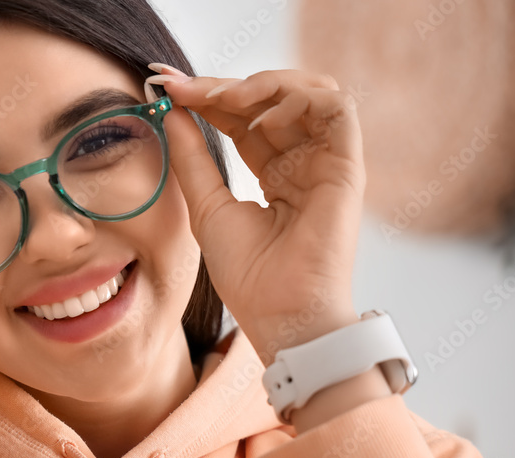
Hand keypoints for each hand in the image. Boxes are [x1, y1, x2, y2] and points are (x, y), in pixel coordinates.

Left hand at [147, 68, 365, 360]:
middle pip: (271, 101)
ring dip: (261, 85)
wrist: (280, 315)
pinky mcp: (348, 166)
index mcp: (275, 174)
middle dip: (225, 86)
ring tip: (221, 99)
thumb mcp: (207, 207)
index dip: (209, 100)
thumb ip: (193, 159)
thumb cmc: (249, 276)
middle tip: (184, 86)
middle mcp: (304, 162)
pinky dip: (296, 97)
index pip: (244, 121)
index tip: (167, 88)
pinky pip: (335, 107)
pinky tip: (258, 116)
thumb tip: (172, 112)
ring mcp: (328, 162)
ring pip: (307, 92)